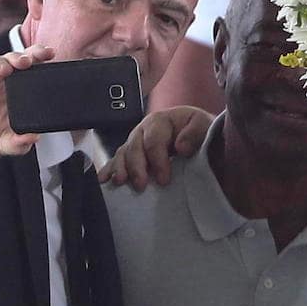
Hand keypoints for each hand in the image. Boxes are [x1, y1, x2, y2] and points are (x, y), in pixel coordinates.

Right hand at [0, 45, 55, 180]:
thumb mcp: (2, 146)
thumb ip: (18, 144)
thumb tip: (35, 137)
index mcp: (8, 95)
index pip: (24, 72)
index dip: (36, 60)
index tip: (50, 55)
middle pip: (9, 61)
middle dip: (22, 56)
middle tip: (32, 59)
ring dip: (1, 61)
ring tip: (11, 67)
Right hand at [98, 105, 213, 188]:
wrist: (199, 137)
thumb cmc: (201, 132)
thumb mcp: (203, 126)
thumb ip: (195, 134)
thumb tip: (180, 147)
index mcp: (161, 120)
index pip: (154, 140)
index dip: (158, 160)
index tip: (164, 179)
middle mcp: (144, 129)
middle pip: (135, 146)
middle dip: (136, 166)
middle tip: (141, 185)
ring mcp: (135, 141)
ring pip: (123, 153)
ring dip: (121, 168)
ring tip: (121, 182)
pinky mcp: (131, 154)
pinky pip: (117, 160)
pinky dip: (109, 169)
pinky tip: (103, 179)